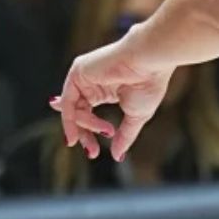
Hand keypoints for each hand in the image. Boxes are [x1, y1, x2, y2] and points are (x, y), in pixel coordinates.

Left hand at [50, 37, 170, 161]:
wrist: (150, 61)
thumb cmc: (149, 84)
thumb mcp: (136, 117)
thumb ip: (124, 136)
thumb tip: (118, 156)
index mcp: (107, 90)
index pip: (88, 113)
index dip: (88, 133)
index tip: (93, 153)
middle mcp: (93, 83)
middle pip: (77, 114)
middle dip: (83, 135)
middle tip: (91, 152)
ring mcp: (84, 76)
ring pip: (73, 110)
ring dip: (87, 126)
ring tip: (107, 130)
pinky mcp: (78, 72)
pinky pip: (68, 101)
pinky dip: (72, 120)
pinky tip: (76, 134)